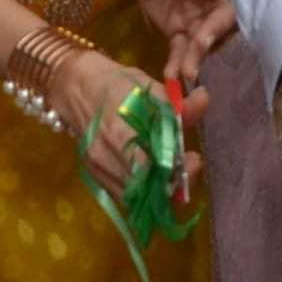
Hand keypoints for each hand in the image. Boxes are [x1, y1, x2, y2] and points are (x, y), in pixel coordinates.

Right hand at [50, 47, 201, 204]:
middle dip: (172, 185)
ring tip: (173, 174)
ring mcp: (98, 170)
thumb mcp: (150, 88)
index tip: (193, 159)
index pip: (153, 168)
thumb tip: (205, 98)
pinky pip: (123, 195)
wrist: (75, 87)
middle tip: (187, 169)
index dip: (178, 172)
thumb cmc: (117, 84)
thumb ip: (178, 104)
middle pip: (146, 189)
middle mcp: (107, 158)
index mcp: (121, 133)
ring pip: (135, 198)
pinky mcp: (94, 177)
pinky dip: (141, 192)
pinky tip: (153, 179)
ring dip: (158, 191)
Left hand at [130, 0, 233, 76]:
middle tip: (199, 44)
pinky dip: (178, 63)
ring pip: (204, 38)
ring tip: (186, 73)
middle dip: (213, 32)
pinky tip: (171, 78)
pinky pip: (183, 49)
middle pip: (222, 17)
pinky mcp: (180, 29)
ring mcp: (196, 16)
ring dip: (197, 55)